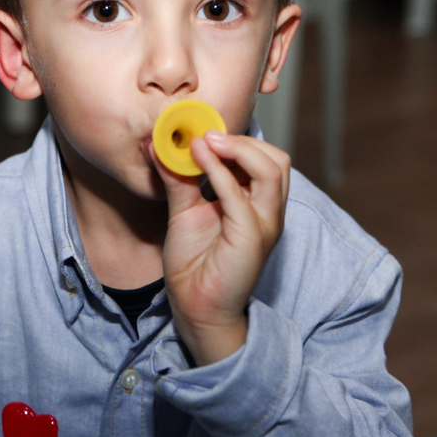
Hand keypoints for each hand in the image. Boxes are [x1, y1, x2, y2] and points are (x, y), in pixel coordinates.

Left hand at [149, 130, 290, 366]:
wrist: (195, 307)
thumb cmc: (195, 263)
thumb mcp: (184, 210)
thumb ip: (179, 178)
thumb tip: (160, 144)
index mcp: (258, 204)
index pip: (264, 159)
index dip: (237, 139)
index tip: (202, 128)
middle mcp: (268, 212)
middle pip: (277, 159)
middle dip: (243, 139)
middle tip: (206, 133)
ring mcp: (265, 224)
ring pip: (271, 169)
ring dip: (237, 148)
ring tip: (204, 141)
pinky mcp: (252, 237)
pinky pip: (241, 195)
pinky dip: (220, 171)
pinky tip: (198, 158)